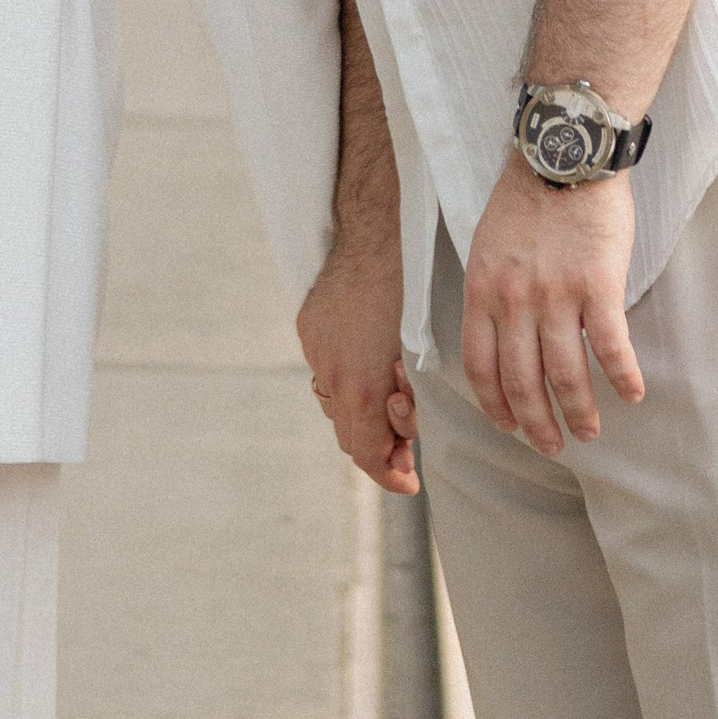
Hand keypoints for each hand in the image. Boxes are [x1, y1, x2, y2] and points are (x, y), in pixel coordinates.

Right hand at [297, 234, 419, 494]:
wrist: (371, 237)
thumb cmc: (402, 291)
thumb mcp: (410, 356)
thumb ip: (401, 403)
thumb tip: (396, 437)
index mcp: (363, 388)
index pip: (367, 455)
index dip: (389, 475)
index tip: (409, 481)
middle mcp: (333, 378)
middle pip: (350, 439)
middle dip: (380, 447)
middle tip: (406, 447)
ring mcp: (316, 354)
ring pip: (336, 410)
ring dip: (362, 417)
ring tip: (389, 399)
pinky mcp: (307, 332)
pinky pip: (324, 375)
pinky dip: (345, 384)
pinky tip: (366, 367)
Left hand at [462, 153, 643, 455]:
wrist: (564, 151)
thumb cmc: (526, 196)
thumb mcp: (487, 244)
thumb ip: (492, 291)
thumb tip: (500, 337)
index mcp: (481, 289)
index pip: (481, 366)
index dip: (496, 406)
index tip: (511, 427)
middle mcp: (514, 299)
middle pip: (522, 381)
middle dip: (538, 424)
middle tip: (553, 446)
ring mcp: (556, 294)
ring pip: (566, 374)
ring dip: (580, 412)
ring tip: (591, 431)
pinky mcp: (598, 284)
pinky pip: (611, 346)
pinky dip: (623, 377)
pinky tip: (633, 395)